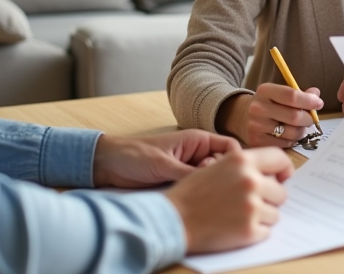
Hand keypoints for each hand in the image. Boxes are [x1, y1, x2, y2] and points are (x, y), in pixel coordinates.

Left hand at [92, 130, 241, 187]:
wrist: (108, 165)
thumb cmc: (134, 155)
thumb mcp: (164, 164)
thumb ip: (188, 173)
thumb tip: (213, 186)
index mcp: (197, 140)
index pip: (230, 147)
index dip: (235, 161)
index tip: (229, 176)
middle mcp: (197, 154)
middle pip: (225, 166)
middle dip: (222, 177)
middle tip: (204, 185)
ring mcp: (190, 169)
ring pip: (213, 180)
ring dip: (210, 188)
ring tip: (197, 194)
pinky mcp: (181, 183)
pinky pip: (198, 189)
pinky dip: (199, 195)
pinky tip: (193, 202)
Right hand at [165, 147, 293, 252]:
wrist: (173, 219)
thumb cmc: (192, 193)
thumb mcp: (218, 166)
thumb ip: (245, 167)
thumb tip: (273, 175)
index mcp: (242, 160)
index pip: (279, 159)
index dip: (284, 169)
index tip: (283, 178)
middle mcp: (250, 181)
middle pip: (281, 192)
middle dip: (269, 199)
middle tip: (249, 203)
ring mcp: (251, 207)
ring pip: (275, 214)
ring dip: (261, 217)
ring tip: (237, 216)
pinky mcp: (249, 231)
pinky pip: (266, 232)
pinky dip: (254, 232)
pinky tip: (235, 228)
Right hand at [217, 83, 322, 146]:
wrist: (244, 117)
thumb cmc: (269, 104)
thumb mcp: (279, 93)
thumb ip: (299, 93)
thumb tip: (316, 95)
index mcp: (264, 91)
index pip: (292, 95)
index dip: (309, 101)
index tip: (318, 103)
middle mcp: (258, 108)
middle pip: (294, 116)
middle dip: (308, 118)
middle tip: (310, 118)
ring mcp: (256, 126)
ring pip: (292, 132)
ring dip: (301, 131)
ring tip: (299, 127)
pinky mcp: (257, 142)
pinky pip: (285, 144)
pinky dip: (292, 140)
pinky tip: (289, 134)